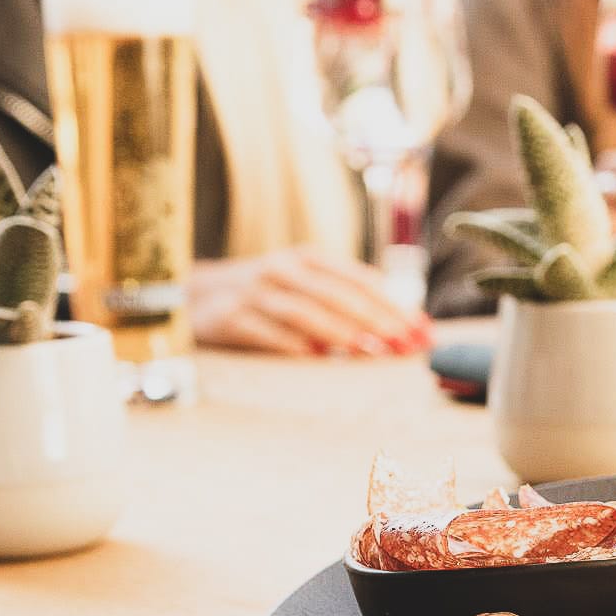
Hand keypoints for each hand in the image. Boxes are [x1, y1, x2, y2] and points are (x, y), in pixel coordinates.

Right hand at [188, 247, 430, 356]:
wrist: (195, 294)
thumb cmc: (267, 295)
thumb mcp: (304, 284)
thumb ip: (346, 299)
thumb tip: (402, 326)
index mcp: (307, 259)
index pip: (358, 279)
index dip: (392, 304)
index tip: (419, 329)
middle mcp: (283, 269)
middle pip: (336, 294)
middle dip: (374, 320)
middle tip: (402, 344)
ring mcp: (255, 292)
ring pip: (304, 311)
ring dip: (340, 332)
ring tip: (369, 351)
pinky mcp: (230, 317)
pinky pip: (266, 332)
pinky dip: (292, 344)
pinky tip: (316, 357)